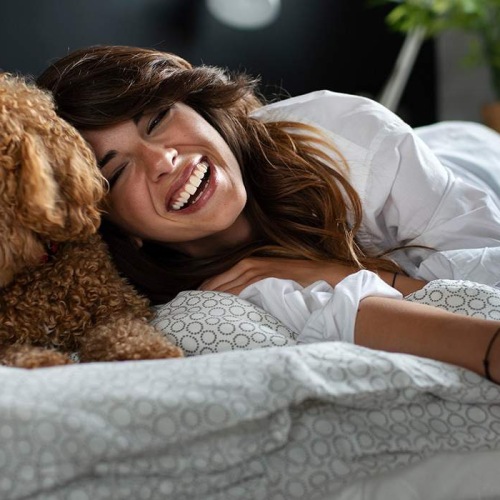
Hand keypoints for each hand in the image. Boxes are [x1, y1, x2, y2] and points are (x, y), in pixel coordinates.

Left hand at [199, 257, 356, 294]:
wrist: (331, 276)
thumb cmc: (306, 281)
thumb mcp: (280, 283)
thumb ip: (262, 289)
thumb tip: (248, 304)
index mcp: (257, 263)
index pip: (226, 275)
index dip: (210, 286)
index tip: (196, 297)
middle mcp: (257, 263)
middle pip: (225, 277)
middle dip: (207, 289)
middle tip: (190, 303)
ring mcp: (264, 268)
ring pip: (233, 280)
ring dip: (215, 291)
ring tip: (199, 304)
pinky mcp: (272, 274)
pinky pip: (247, 284)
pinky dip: (233, 291)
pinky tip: (222, 302)